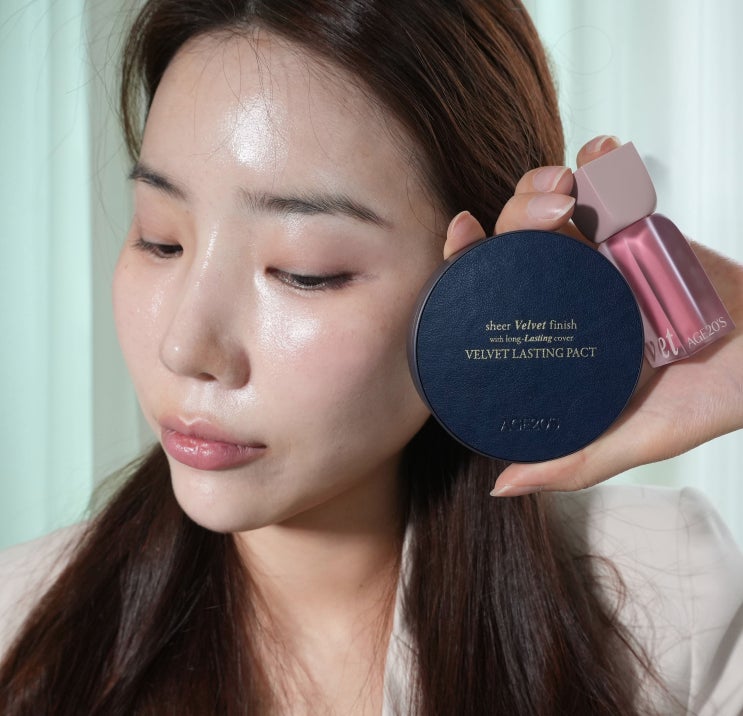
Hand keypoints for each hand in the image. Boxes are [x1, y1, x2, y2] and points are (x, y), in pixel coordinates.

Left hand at [443, 135, 742, 495]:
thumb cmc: (712, 400)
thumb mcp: (637, 437)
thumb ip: (575, 458)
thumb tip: (501, 484)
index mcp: (557, 333)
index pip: (492, 294)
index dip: (465, 263)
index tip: (459, 234)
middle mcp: (570, 292)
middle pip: (517, 238)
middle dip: (516, 211)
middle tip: (550, 208)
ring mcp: (604, 256)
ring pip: (553, 200)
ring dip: (548, 180)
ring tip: (572, 181)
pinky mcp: (642, 226)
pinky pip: (612, 181)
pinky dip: (604, 160)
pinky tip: (603, 151)